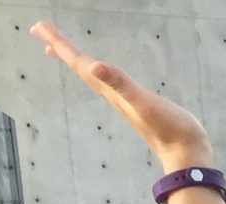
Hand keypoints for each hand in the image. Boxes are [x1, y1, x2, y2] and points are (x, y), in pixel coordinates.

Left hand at [31, 21, 212, 171]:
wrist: (186, 153)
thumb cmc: (170, 129)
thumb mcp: (145, 103)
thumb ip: (121, 85)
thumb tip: (94, 67)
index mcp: (111, 91)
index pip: (80, 63)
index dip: (60, 45)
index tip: (39, 27)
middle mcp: (112, 94)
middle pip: (80, 67)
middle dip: (60, 48)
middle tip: (40, 30)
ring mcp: (122, 99)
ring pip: (90, 75)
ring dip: (74, 60)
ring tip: (59, 49)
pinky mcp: (134, 102)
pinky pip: (107, 81)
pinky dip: (96, 71)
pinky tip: (98, 71)